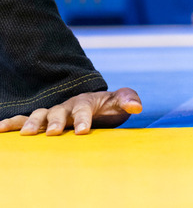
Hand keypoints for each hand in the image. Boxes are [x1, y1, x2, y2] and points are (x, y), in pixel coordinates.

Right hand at [0, 88, 141, 135]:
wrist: (94, 106)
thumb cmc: (107, 107)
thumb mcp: (119, 102)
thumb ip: (128, 100)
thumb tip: (137, 107)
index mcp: (85, 102)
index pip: (84, 109)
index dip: (83, 119)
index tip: (83, 131)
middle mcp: (66, 106)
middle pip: (59, 111)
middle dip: (55, 121)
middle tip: (53, 132)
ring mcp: (52, 113)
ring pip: (40, 115)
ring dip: (31, 123)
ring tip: (26, 134)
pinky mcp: (42, 121)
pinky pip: (24, 120)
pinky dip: (12, 123)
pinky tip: (1, 129)